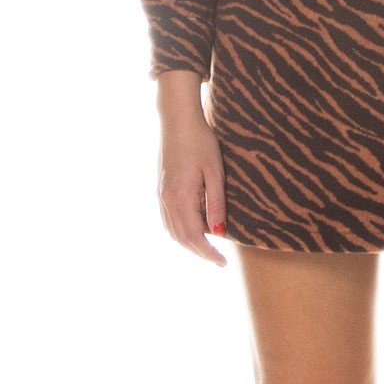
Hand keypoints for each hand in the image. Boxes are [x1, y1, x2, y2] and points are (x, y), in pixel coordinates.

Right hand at [155, 73, 228, 265]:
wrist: (178, 120)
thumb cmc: (200, 142)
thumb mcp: (215, 172)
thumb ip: (216, 203)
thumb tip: (219, 232)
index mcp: (180, 197)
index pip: (193, 236)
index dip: (207, 253)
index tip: (222, 263)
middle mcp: (166, 199)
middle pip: (180, 237)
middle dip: (199, 251)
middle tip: (218, 259)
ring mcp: (161, 194)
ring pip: (172, 230)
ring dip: (188, 242)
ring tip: (207, 247)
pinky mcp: (161, 188)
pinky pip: (168, 218)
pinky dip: (180, 230)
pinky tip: (193, 229)